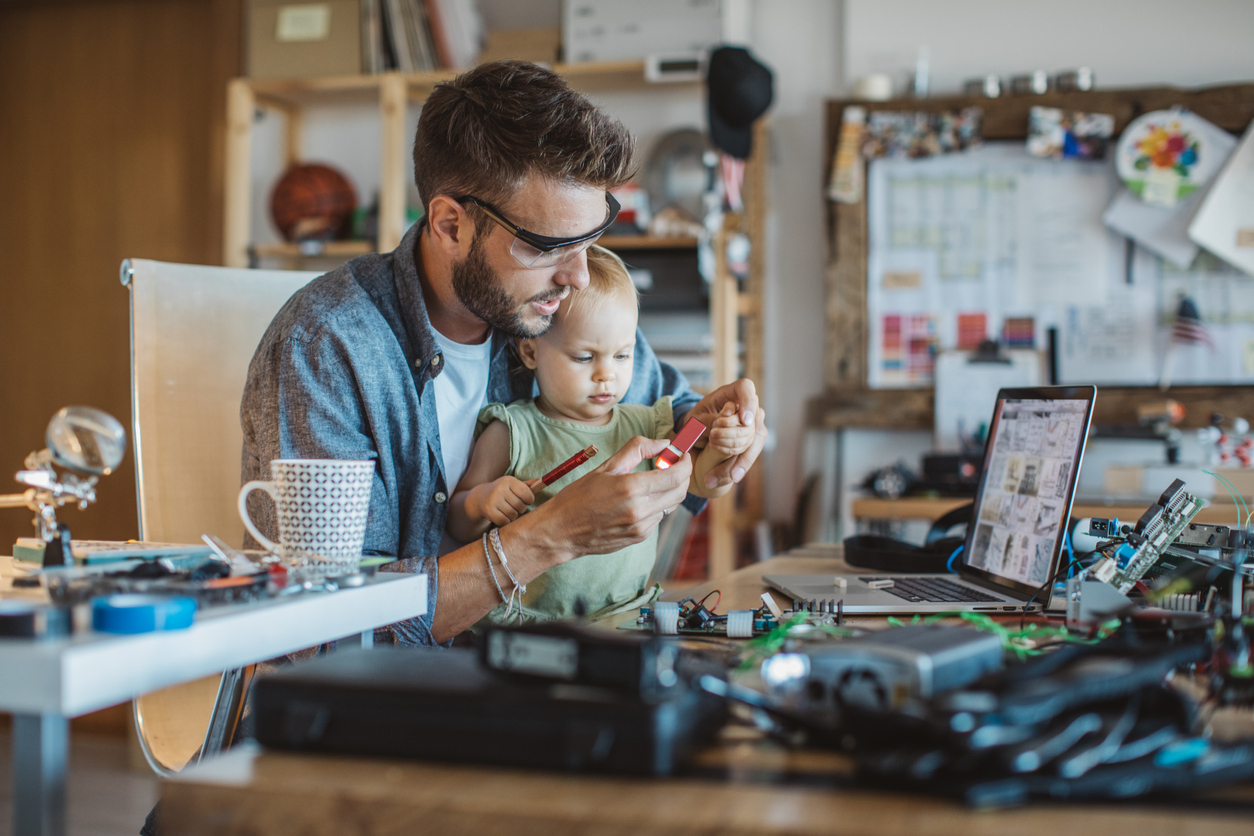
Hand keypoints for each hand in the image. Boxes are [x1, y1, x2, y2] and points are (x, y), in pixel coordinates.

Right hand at [466, 475, 535, 526]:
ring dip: (513, 515)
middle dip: (521, 508)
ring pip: (513, 514)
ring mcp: (493, 500)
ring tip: (508, 510)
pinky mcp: (488, 510)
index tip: (526, 500)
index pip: (527, 493)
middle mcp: (500, 488)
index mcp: (508, 480)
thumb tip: (540, 480)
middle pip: (520, 506)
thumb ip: (527, 485)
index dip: (529, 499)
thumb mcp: (513, 485)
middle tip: (516, 506)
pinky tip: (502, 515)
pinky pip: (505, 521)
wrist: (482, 497)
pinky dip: (506, 521)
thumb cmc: (503, 491)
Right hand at [531, 436, 692, 561]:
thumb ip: (637, 449)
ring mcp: (641, 527)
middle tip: (672, 464)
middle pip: (679, 491)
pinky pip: (658, 518)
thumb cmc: (578, 496)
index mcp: (631, 488)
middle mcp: (639, 510)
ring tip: (654, 480)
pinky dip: (657, 504)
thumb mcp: (605, 466)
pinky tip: (641, 499)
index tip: (682, 454)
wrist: (561, 532)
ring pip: (670, 505)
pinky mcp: (639, 537)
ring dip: (669, 490)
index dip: (684, 463)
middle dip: (682, 476)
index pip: (676, 476)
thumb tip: (663, 442)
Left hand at [682, 378, 767, 489]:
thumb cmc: (696, 420)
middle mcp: (748, 406)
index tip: (745, 421)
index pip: (746, 389)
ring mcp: (753, 424)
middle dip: (739, 442)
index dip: (748, 403)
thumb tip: (718, 424)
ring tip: (728, 476)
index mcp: (732, 393)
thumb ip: (706, 420)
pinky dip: (739, 466)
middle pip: (754, 422)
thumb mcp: (695, 418)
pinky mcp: (753, 440)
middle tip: (717, 447)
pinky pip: (750, 453)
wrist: (698, 432)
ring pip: (755, 442)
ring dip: (740, 459)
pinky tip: (730, 478)